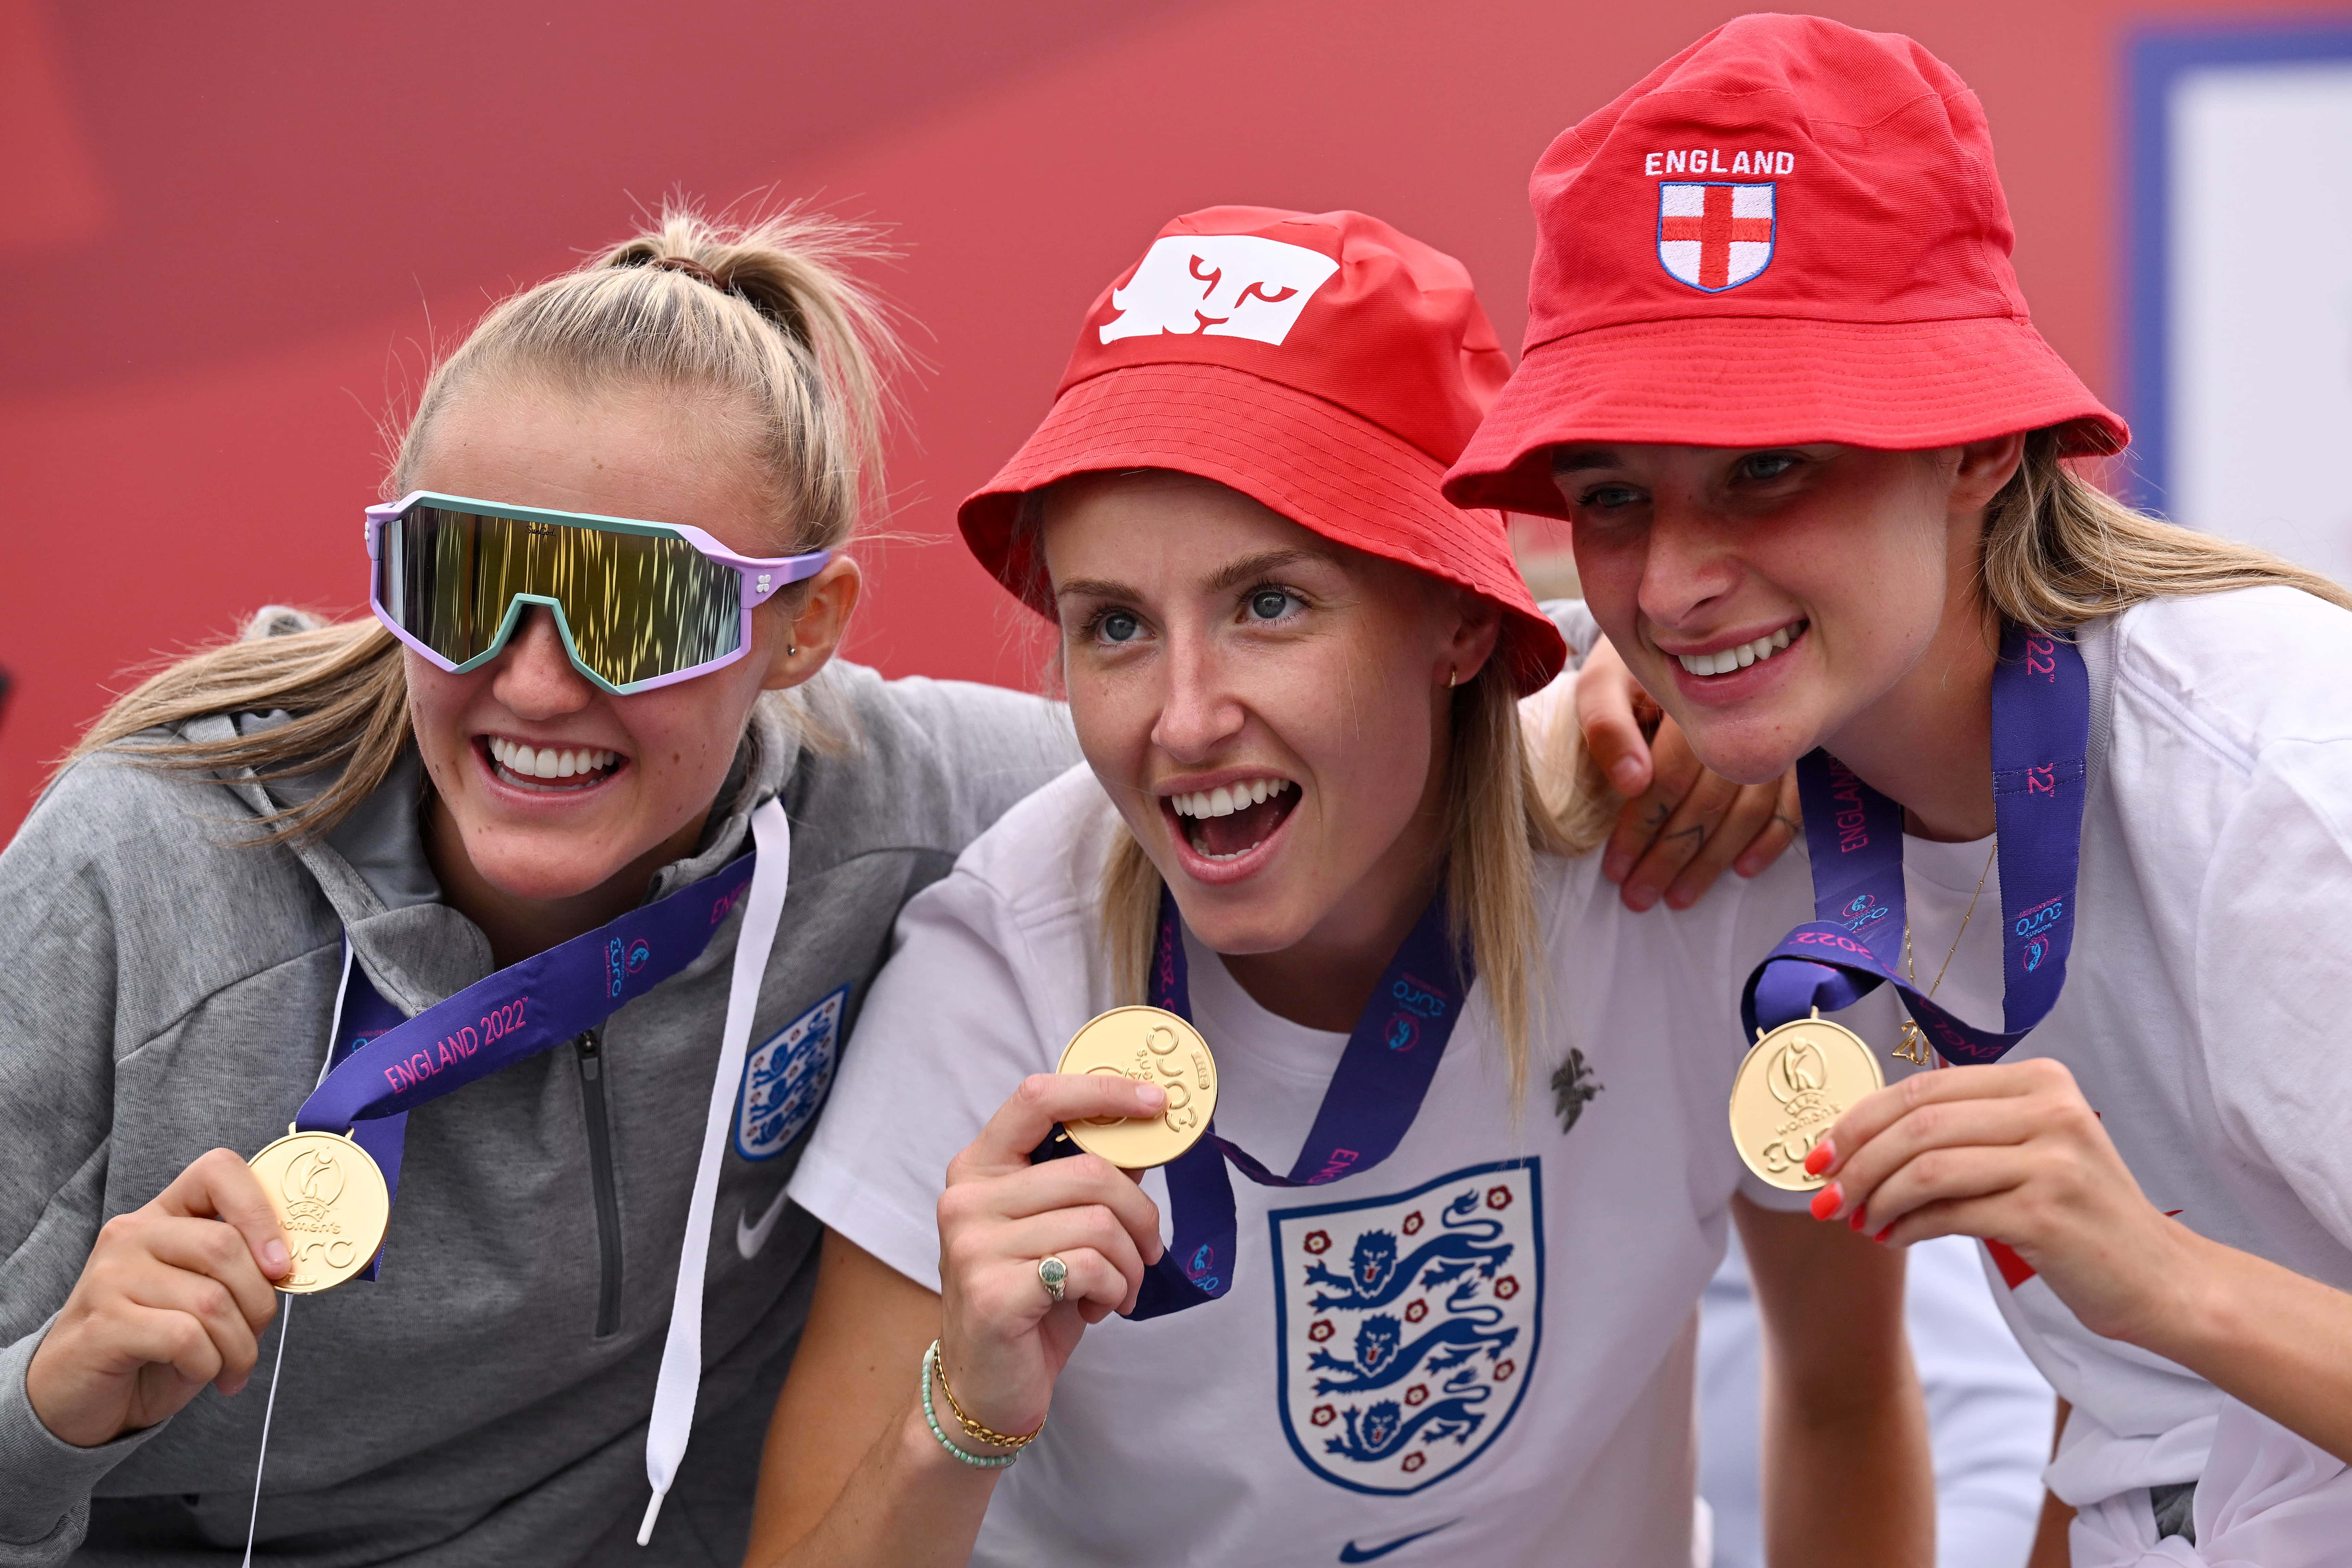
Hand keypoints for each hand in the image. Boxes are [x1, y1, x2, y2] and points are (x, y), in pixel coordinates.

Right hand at [26, 1148, 290, 1447]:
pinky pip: (184, 1337)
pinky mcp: (103, 1323)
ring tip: (231, 1367)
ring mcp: (111, 1276)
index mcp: (163, 1214)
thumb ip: (239, 1269)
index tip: (280, 1264)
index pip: (219, 1171)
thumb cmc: (154, 1344)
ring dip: (238, 1345)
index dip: (262, 1212)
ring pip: (211, 1299)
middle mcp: (132, 1234)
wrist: (78, 1397)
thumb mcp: (203, 1295)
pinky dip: (208, 1364)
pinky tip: (199, 1373)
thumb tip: (288, 1264)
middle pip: (225, 1246)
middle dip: (259, 1302)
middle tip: (255, 1335)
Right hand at [933, 1074, 1167, 1446]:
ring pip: (1098, 1224)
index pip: (1039, 1098)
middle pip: (1090, 1172)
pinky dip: (1114, 1289)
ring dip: (1130, 1262)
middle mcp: (967, 1198)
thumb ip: (1091, 1178)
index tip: (1156, 1103)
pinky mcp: (994, 1294)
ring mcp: (974, 1246)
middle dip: (1141, 1214)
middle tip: (1149, 1249)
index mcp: (979, 1166)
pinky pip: (1090, 1268)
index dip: (1103, 1092)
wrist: (987, 1386)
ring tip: (1118, 1287)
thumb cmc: (1032, 1297)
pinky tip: (1098, 1307)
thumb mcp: (1061, 1226)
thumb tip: (1145, 1132)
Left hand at [1573, 634, 1801, 910]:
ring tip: (1681, 897)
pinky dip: (1772, 838)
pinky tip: (1744, 869)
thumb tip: (1632, 782)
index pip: (1670, 776)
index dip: (1642, 828)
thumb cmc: (1636, 665)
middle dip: (1672, 857)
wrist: (1685, 633)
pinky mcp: (1798, 746)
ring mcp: (1776, 731)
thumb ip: (1607, 727)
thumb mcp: (1605, 683)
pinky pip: (1794, 800)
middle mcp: (1742, 715)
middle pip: (1709, 801)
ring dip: (1715, 859)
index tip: (1617, 870)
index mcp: (1692, 697)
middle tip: (1642, 898)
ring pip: (1749, 809)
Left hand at [1804, 1058, 2198, 1343]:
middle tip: (1826, 1195)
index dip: (1859, 1120)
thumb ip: (1961, 1131)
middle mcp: (2051, 1110)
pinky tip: (1893, 1238)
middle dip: (1856, 1160)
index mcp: (2040, 1080)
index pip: (1923, 1088)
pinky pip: (1950, 1212)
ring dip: (1876, 1197)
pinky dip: (1907, 1226)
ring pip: (1926, 1166)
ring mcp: (2053, 1161)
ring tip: (1859, 1221)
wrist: (2159, 1279)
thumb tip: (1857, 1142)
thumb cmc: (2079, 1215)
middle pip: (1917, 1124)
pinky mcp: (2048, 1214)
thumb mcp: (2027, 1150)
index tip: (1820, 1154)